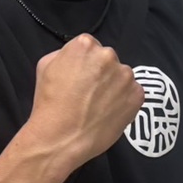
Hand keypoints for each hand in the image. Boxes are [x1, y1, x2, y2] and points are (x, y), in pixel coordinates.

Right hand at [27, 34, 143, 169]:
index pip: (90, 46)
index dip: (84, 64)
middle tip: (88, 93)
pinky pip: (132, 93)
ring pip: (121, 76)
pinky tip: (109, 112)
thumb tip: (77, 57)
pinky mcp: (137, 94)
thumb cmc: (49, 103)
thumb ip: (64, 54)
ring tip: (98, 105)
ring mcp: (125, 75)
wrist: (61, 137)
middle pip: (108, 60)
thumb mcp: (45, 66)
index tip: (79, 78)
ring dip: (114, 86)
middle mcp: (109, 55)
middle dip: (101, 73)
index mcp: (85, 45)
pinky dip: (124, 101)